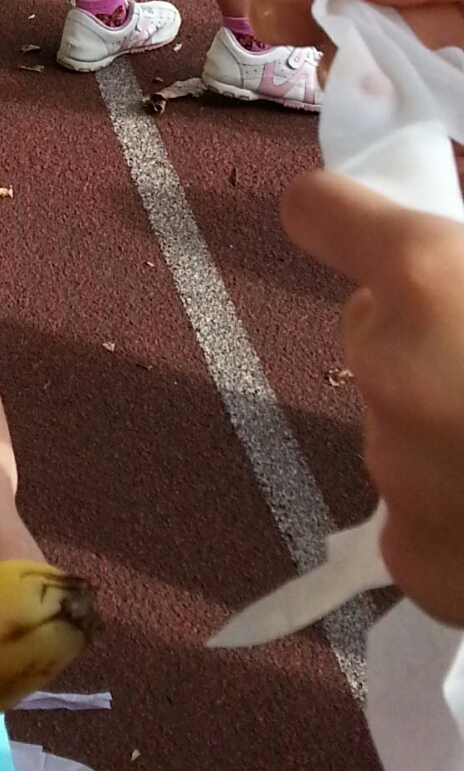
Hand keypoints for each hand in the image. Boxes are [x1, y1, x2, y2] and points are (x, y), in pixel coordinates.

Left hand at [281, 169, 463, 626]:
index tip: (347, 228)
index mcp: (426, 277)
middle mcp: (389, 364)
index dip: (340, 219)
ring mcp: (394, 468)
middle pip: (374, 335)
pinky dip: (460, 522)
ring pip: (402, 431)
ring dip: (449, 435)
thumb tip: (463, 286)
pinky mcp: (414, 557)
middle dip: (425, 345)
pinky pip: (421, 519)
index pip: (320, 213)